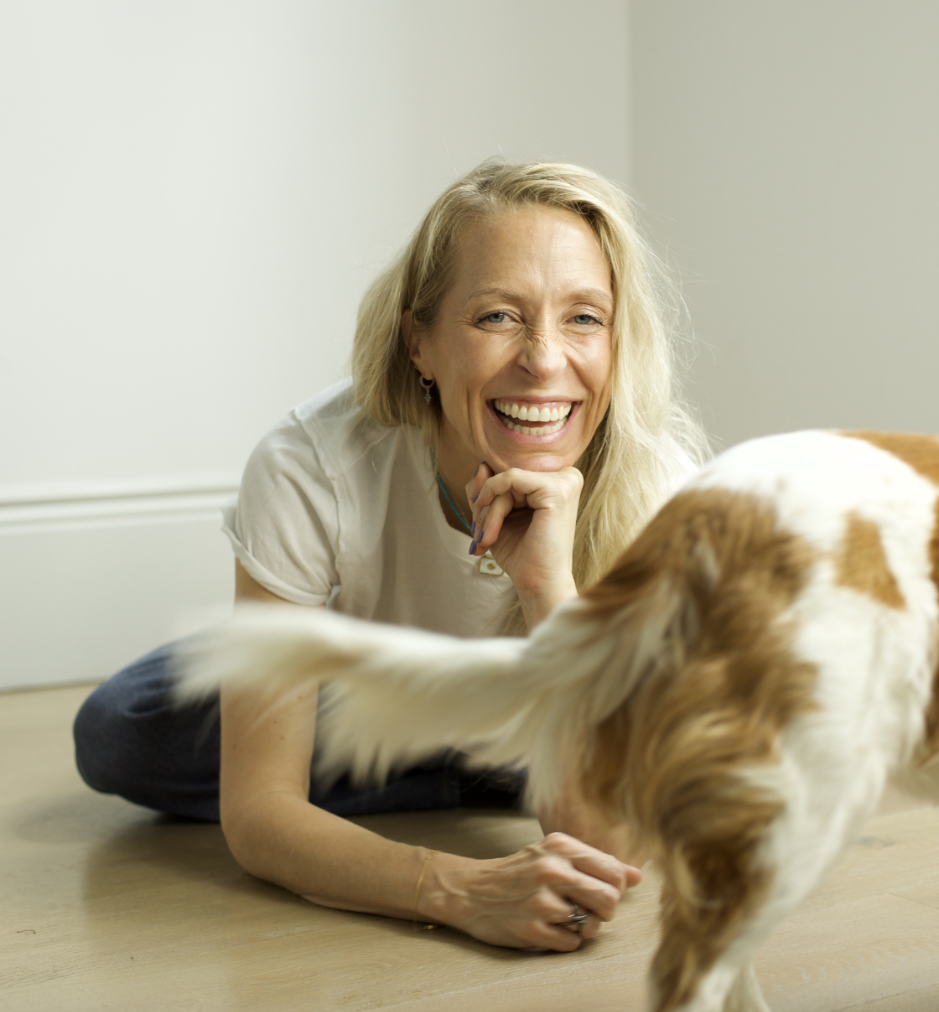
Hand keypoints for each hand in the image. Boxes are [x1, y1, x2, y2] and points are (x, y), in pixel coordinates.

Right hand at [420, 833, 640, 950]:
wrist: (471, 890)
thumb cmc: (519, 871)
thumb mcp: (554, 854)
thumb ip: (596, 862)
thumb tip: (638, 875)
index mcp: (561, 846)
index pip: (614, 871)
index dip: (615, 886)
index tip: (600, 889)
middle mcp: (552, 870)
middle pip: (610, 900)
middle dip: (604, 910)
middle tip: (585, 907)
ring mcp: (542, 901)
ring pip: (593, 925)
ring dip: (585, 926)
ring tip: (564, 917)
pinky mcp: (533, 930)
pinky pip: (572, 944)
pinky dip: (565, 940)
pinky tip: (549, 927)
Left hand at [466, 463, 581, 626]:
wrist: (539, 585)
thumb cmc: (521, 554)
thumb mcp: (496, 515)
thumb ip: (486, 489)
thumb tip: (481, 465)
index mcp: (556, 481)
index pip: (509, 472)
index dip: (486, 493)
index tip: (479, 524)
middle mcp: (566, 476)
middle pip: (506, 474)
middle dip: (485, 505)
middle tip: (480, 535)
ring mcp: (564, 481)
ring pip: (505, 479)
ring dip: (487, 512)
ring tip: (486, 539)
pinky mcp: (556, 490)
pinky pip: (510, 480)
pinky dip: (493, 507)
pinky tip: (491, 531)